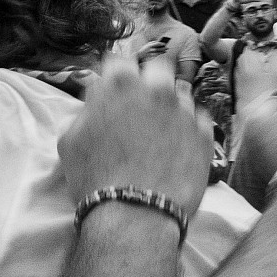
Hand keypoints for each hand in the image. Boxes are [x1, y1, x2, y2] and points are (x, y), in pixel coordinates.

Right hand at [58, 55, 213, 216]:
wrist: (135, 215)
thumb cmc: (94, 178)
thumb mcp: (70, 139)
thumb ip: (85, 110)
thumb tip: (96, 99)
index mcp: (121, 83)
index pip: (119, 61)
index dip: (116, 75)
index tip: (116, 89)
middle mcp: (158, 88)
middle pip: (158, 68)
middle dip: (150, 80)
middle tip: (142, 104)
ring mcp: (186, 109)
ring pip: (181, 94)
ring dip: (171, 105)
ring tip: (161, 132)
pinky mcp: (206, 134)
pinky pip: (198, 121)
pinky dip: (189, 129)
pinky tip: (177, 148)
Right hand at [139, 35, 170, 59]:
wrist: (139, 56)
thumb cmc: (144, 49)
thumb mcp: (147, 44)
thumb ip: (153, 43)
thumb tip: (159, 42)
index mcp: (150, 46)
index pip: (157, 44)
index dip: (161, 44)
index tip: (164, 44)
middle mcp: (151, 50)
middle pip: (159, 49)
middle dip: (163, 48)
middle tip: (167, 48)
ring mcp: (151, 54)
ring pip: (159, 52)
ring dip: (163, 51)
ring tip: (165, 51)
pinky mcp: (151, 57)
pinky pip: (157, 55)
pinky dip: (160, 53)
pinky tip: (162, 52)